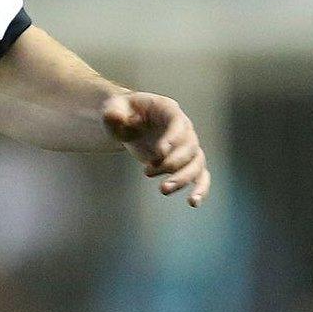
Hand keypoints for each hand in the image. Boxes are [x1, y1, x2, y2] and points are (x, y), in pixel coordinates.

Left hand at [104, 91, 210, 206]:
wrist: (127, 122)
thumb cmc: (121, 112)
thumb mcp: (112, 108)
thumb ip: (113, 113)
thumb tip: (117, 119)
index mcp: (168, 109)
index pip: (178, 122)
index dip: (173, 138)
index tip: (159, 153)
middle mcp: (183, 127)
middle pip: (190, 146)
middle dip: (173, 163)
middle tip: (147, 173)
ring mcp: (185, 146)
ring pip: (196, 163)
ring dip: (183, 178)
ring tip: (163, 189)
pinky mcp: (183, 162)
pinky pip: (200, 175)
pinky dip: (200, 188)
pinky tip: (193, 203)